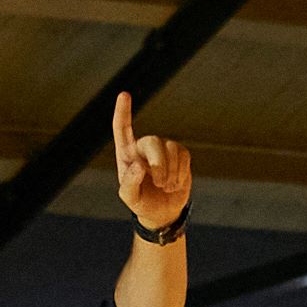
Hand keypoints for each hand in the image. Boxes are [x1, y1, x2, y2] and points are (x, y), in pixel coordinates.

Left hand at [111, 94, 193, 234]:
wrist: (162, 212)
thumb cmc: (141, 202)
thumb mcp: (130, 198)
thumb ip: (130, 183)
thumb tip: (139, 165)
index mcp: (126, 154)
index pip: (122, 128)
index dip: (123, 111)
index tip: (124, 94)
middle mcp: (144, 147)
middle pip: (153, 141)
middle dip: (159, 164)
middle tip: (160, 184)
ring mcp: (163, 149)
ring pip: (171, 147)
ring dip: (171, 172)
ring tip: (166, 187)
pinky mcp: (180, 155)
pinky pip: (184, 155)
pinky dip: (181, 173)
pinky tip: (175, 184)